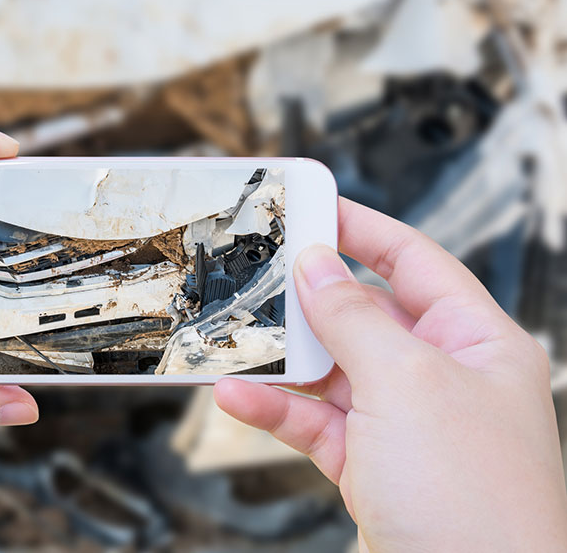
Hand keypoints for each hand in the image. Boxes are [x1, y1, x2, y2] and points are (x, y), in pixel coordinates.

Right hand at [214, 198, 566, 551]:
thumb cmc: (475, 502)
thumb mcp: (406, 384)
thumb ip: (353, 318)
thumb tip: (316, 265)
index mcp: (477, 342)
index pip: (414, 262)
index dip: (362, 230)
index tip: (311, 206)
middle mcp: (443, 378)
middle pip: (363, 315)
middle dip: (307, 301)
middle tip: (254, 276)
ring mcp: (405, 424)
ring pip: (330, 371)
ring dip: (280, 361)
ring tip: (232, 341)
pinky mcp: (371, 465)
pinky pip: (314, 422)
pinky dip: (276, 409)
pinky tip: (238, 397)